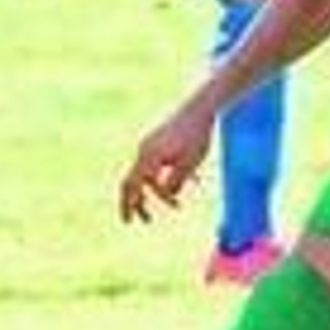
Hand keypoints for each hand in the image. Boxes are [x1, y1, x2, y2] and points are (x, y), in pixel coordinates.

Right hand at [118, 98, 216, 224]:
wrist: (201, 107)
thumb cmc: (196, 135)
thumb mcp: (189, 163)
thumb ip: (176, 181)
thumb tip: (169, 195)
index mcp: (148, 157)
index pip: (131, 185)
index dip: (128, 204)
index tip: (129, 222)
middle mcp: (144, 150)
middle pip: (135, 182)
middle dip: (138, 203)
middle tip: (146, 221)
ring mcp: (151, 144)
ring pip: (151, 174)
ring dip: (161, 191)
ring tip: (178, 205)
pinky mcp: (160, 140)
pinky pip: (160, 164)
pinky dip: (171, 176)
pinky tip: (195, 181)